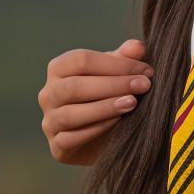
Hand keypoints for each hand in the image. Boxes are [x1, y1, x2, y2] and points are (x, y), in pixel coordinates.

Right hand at [39, 38, 154, 165]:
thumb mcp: (120, 71)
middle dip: (113, 85)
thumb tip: (137, 47)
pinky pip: (69, 139)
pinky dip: (96, 129)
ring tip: (132, 103)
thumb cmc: (112, 92)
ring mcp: (49, 121)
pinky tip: (118, 122)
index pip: (81, 60)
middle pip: (73, 87)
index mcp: (59, 68)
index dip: (116, 64)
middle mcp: (48, 94)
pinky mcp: (57, 147)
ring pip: (69, 114)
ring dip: (104, 108)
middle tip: (144, 86)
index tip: (145, 70)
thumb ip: (127, 57)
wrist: (109, 132)